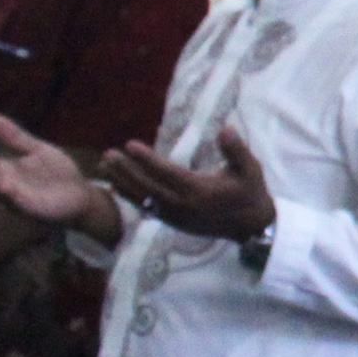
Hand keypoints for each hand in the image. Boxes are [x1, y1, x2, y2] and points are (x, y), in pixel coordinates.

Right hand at [0, 116, 106, 228]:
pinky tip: (6, 186)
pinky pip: (20, 201)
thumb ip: (16, 138)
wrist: (83, 196)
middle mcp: (7, 184)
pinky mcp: (33, 209)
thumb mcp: (37, 151)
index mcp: (6, 169)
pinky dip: (12, 194)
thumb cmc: (58, 174)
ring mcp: (18, 198)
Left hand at [104, 127, 275, 245]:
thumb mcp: (250, 169)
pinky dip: (131, 197)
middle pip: (148, 186)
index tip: (129, 145)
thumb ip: (237, 150)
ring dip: (123, 182)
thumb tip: (226, 129)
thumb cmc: (250, 192)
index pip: (167, 173)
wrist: (252, 227)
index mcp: (200, 190)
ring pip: (144, 198)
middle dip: (127, 170)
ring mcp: (176, 215)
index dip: (147, 159)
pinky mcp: (174, 221)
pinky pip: (147, 208)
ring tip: (105, 166)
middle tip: (109, 154)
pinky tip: (117, 185)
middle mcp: (184, 205)